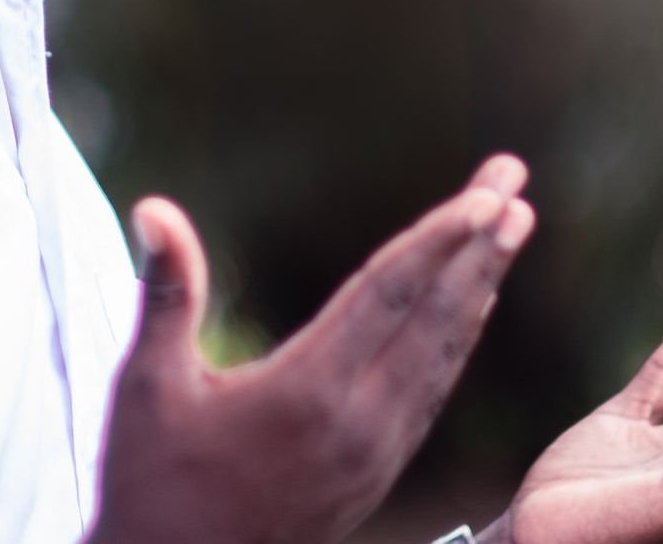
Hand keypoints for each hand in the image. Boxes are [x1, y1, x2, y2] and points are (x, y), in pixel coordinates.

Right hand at [86, 156, 537, 543]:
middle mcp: (357, 425)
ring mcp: (374, 456)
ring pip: (442, 356)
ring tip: (511, 228)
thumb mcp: (146, 386)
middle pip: (435, 316)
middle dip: (481, 245)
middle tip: (516, 180)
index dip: (441, 237)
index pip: (390, 295)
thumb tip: (154, 205)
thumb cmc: (149, 483)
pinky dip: (455, 340)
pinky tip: (469, 309)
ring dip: (479, 286)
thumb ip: (166, 291)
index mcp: (307, 394)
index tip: (489, 193)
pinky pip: (431, 393)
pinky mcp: (375, 476)